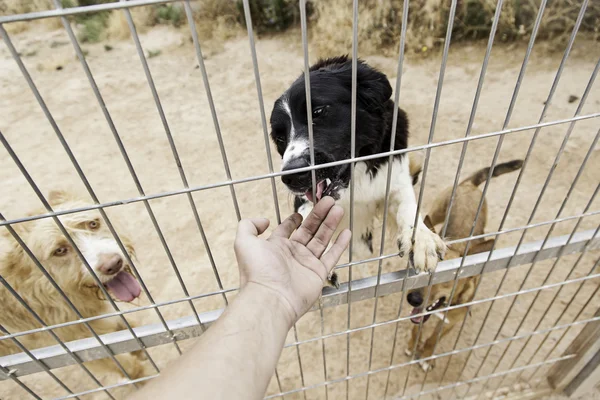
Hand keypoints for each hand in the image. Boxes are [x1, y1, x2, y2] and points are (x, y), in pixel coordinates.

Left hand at [234, 197, 350, 325]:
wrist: (271, 298)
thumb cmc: (257, 271)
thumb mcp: (244, 242)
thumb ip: (249, 225)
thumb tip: (264, 220)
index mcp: (276, 247)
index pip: (287, 229)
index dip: (294, 220)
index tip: (301, 212)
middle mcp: (292, 254)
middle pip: (309, 230)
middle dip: (319, 215)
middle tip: (329, 201)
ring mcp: (306, 264)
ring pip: (322, 240)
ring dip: (330, 224)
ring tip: (339, 209)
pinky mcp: (318, 274)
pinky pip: (332, 256)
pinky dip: (340, 245)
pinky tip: (346, 232)